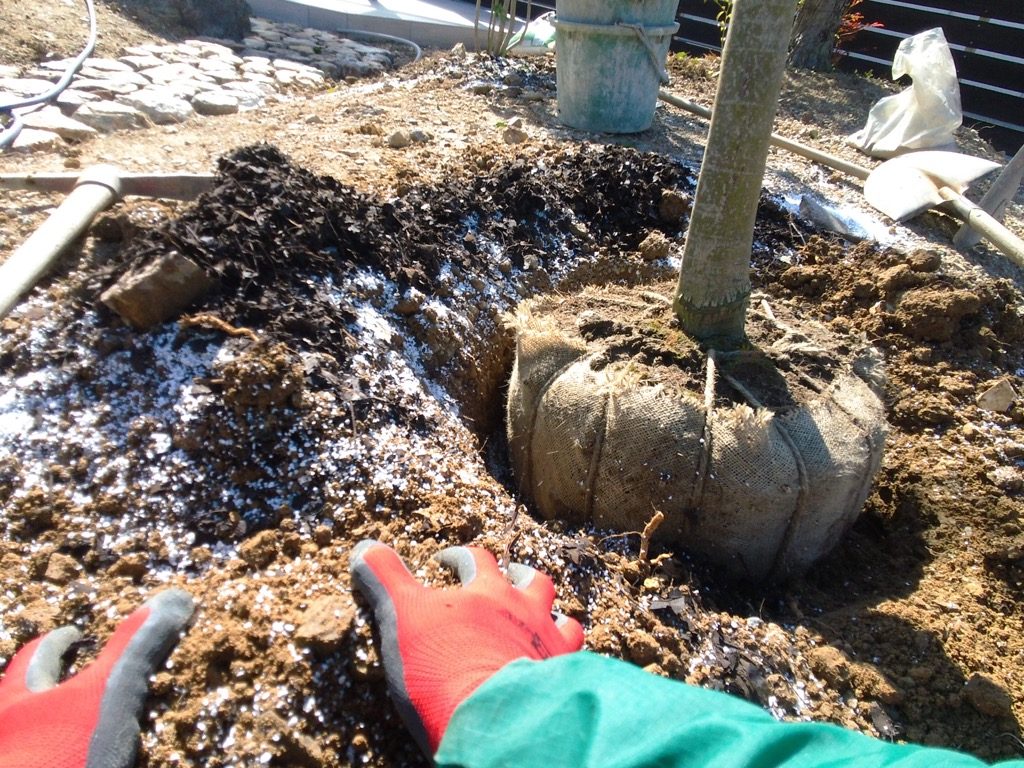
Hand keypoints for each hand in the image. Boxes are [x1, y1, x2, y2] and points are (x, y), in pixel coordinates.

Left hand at [0, 589, 193, 767]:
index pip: (36, 657)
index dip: (57, 643)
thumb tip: (174, 597)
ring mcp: (15, 760)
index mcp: (19, 698)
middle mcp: (6, 729)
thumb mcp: (106, 695)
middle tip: (76, 678)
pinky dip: (61, 756)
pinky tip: (79, 761)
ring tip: (80, 724)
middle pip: (22, 698)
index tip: (73, 634)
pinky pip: (43, 761)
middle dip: (49, 687)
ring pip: (28, 736)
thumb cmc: (59, 754)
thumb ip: (134, 649)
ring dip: (52, 727)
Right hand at [350, 540, 583, 754]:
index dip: (460, 557)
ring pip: (562, 617)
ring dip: (551, 613)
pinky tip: (560, 663)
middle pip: (530, 582)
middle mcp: (525, 610)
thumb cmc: (444, 667)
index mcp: (486, 592)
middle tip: (507, 578)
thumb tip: (363, 547)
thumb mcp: (401, 617)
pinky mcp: (564, 678)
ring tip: (544, 616)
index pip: (476, 560)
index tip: (446, 561)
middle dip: (517, 576)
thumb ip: (384, 579)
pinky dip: (568, 656)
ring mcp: (550, 644)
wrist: (496, 718)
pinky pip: (576, 659)